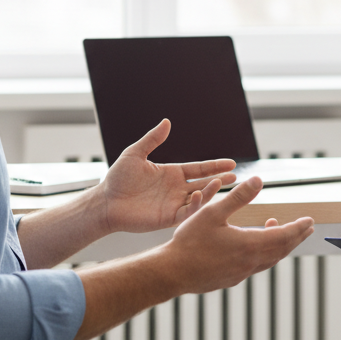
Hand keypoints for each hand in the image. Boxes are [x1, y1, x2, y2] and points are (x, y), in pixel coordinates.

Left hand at [99, 119, 236, 232]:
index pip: (199, 168)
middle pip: (204, 183)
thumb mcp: (135, 153)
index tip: (231, 163)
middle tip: (235, 176)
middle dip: (220, 179)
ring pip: (199, 198)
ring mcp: (173, 204)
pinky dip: (195, 205)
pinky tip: (199, 195)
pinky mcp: (167, 218)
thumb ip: (152, 139)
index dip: (215, 165)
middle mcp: (176, 189)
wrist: (105, 202)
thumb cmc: (118, 178)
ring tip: (219, 183)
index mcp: (172, 173)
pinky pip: (186, 212)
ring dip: (210, 191)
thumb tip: (167, 121)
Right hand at [164, 176, 314, 295]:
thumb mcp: (213, 212)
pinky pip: (256, 266)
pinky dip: (265, 254)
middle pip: (281, 249)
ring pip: (270, 259)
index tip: (310, 221)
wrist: (171, 273)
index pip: (284, 236)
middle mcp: (250, 262)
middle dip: (296, 237)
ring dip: (280, 246)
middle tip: (306, 229)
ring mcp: (241, 273)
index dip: (298, 227)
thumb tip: (258, 180)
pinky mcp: (231, 279)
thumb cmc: (190, 242)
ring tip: (280, 231)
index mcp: (250, 245)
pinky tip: (255, 246)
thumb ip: (238, 197)